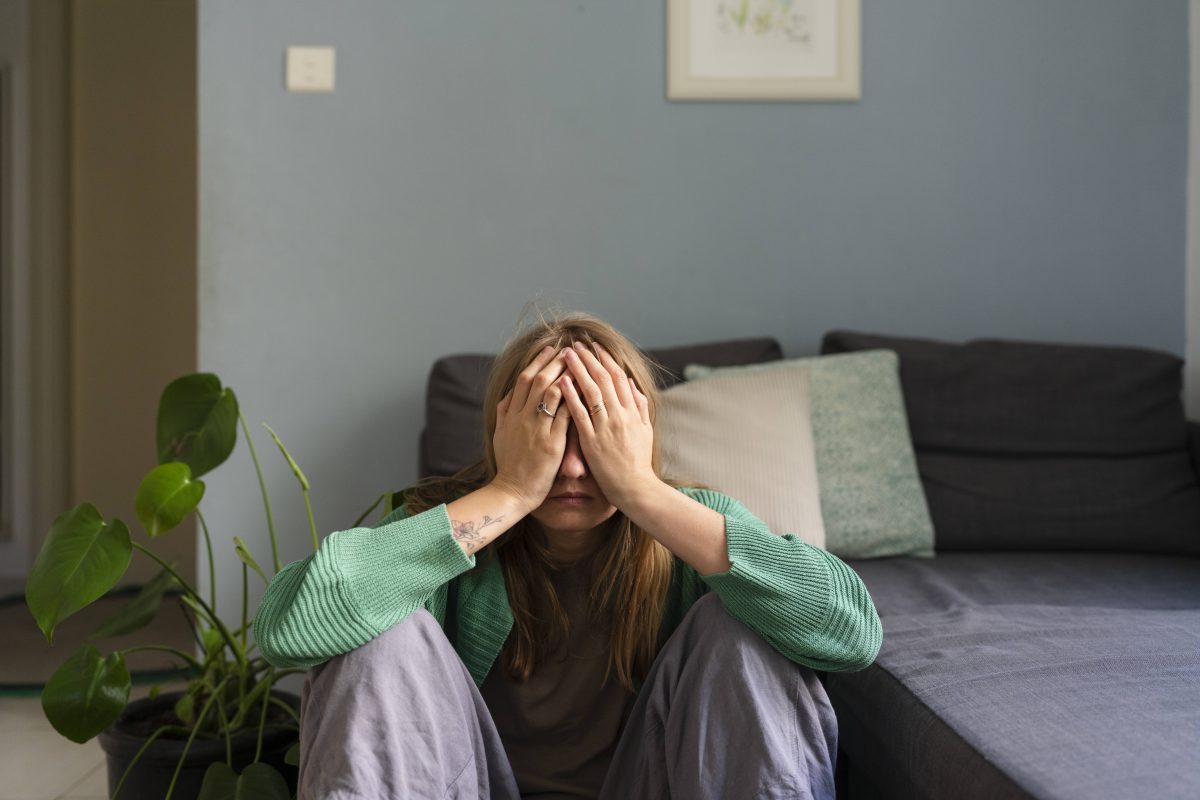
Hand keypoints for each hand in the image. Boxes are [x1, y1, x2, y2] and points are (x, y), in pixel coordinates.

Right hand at [492, 346, 571, 512]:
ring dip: (566, 374)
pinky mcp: (550, 443)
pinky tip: (585, 389)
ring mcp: (536, 430)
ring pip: (551, 393)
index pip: (525, 379)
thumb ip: (504, 412)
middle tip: (570, 349)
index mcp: (511, 414)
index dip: (538, 361)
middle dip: (555, 361)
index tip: (551, 349)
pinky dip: (574, 399)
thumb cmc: (509, 465)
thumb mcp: (500, 434)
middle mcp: (522, 418)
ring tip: (580, 363)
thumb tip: (509, 393)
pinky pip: (564, 415)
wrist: (511, 492)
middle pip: (538, 380)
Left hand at [558, 341, 658, 508]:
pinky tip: (562, 381)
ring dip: (578, 370)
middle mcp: (620, 415)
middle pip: (603, 379)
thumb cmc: (639, 462)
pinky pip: (580, 414)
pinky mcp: (593, 441)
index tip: (594, 346)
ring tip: (566, 354)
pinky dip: (571, 395)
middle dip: (589, 358)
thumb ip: (639, 406)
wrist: (636, 488)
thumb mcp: (645, 430)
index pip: (618, 377)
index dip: (605, 359)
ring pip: (591, 391)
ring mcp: (606, 427)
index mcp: (631, 411)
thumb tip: (633, 385)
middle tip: (575, 344)